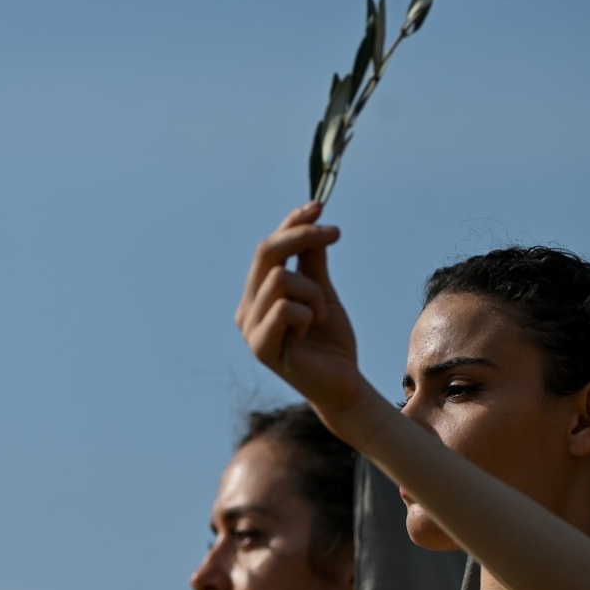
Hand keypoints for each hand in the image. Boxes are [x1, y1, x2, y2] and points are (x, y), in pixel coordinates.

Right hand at [235, 203, 364, 417]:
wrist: (342, 384)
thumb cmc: (330, 341)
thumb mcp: (323, 292)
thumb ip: (312, 262)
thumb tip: (312, 220)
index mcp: (257, 295)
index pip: (268, 248)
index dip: (291, 223)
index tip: (318, 206)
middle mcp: (247, 308)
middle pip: (267, 253)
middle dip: (302, 236)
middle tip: (335, 233)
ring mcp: (250, 328)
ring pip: (281, 278)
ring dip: (313, 291)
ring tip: (320, 313)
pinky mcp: (260, 346)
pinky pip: (286, 307)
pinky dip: (308, 313)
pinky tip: (309, 332)